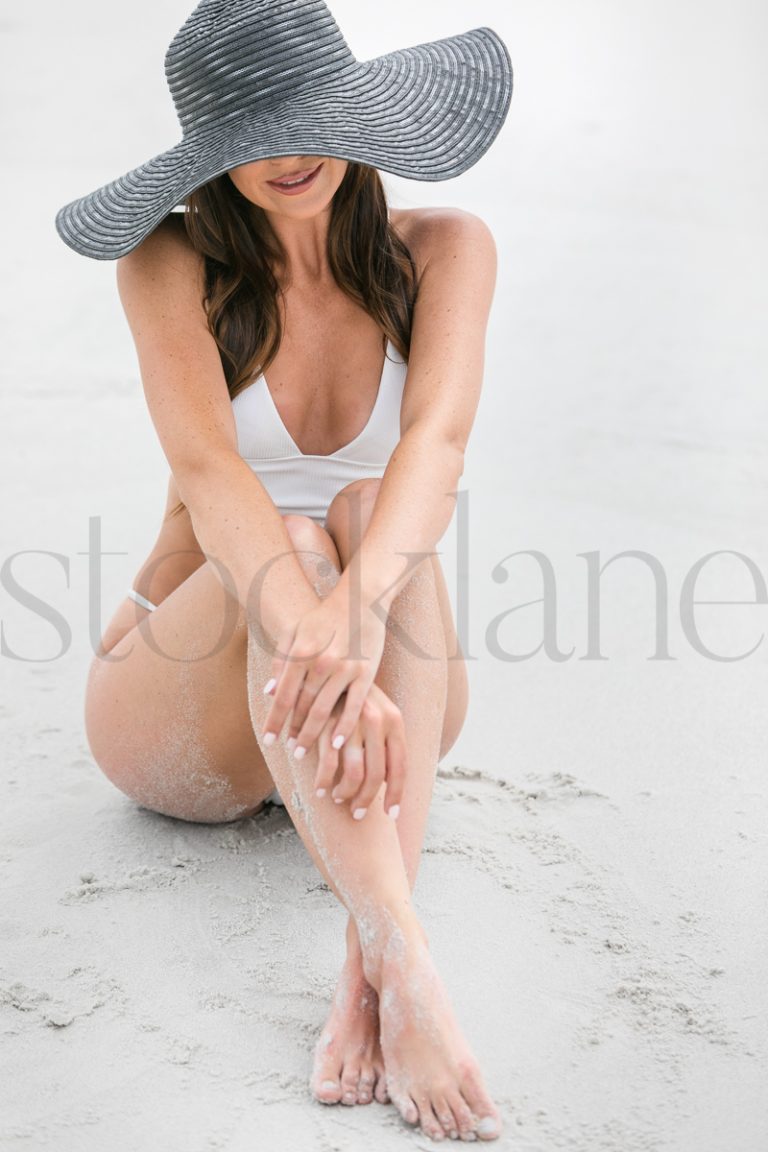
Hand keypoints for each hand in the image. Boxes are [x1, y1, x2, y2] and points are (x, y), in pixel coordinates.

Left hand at [260, 588, 387, 757]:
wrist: (361, 599)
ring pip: (325, 710)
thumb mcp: (296, 631)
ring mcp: (345, 669)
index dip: (274, 720)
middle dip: (293, 732)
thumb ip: (280, 659)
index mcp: (301, 652)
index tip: (268, 741)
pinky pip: (354, 706)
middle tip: (290, 752)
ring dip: (313, 734)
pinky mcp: (366, 673)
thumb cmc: (324, 617)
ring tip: (304, 751)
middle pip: (302, 707)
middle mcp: (321, 662)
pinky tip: (335, 743)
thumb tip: (267, 691)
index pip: (282, 695)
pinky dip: (344, 727)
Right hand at [314, 682, 406, 818]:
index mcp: (394, 721)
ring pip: (354, 775)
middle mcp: (377, 721)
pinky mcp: (328, 723)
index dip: (396, 794)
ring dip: (345, 794)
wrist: (329, 663)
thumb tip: (390, 784)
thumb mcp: (379, 714)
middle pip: (376, 776)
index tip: (391, 815)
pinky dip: (324, 781)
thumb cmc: (355, 697)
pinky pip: (329, 765)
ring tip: (337, 798)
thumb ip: (386, 744)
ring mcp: (353, 722)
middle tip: (357, 813)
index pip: (400, 767)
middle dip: (366, 801)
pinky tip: (320, 788)